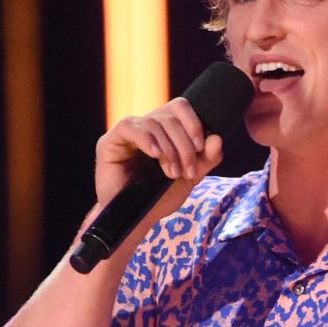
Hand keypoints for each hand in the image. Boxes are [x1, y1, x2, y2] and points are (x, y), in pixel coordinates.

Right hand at [94, 97, 222, 207]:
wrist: (137, 218)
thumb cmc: (161, 196)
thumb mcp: (191, 177)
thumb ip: (207, 158)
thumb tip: (217, 137)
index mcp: (165, 129)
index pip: (180, 107)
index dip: (194, 123)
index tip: (201, 149)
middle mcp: (146, 125)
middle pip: (170, 117)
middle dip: (184, 145)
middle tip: (187, 171)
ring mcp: (128, 132)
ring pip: (154, 123)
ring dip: (168, 149)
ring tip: (172, 173)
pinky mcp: (110, 141)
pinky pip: (130, 127)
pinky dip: (146, 139)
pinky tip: (155, 155)